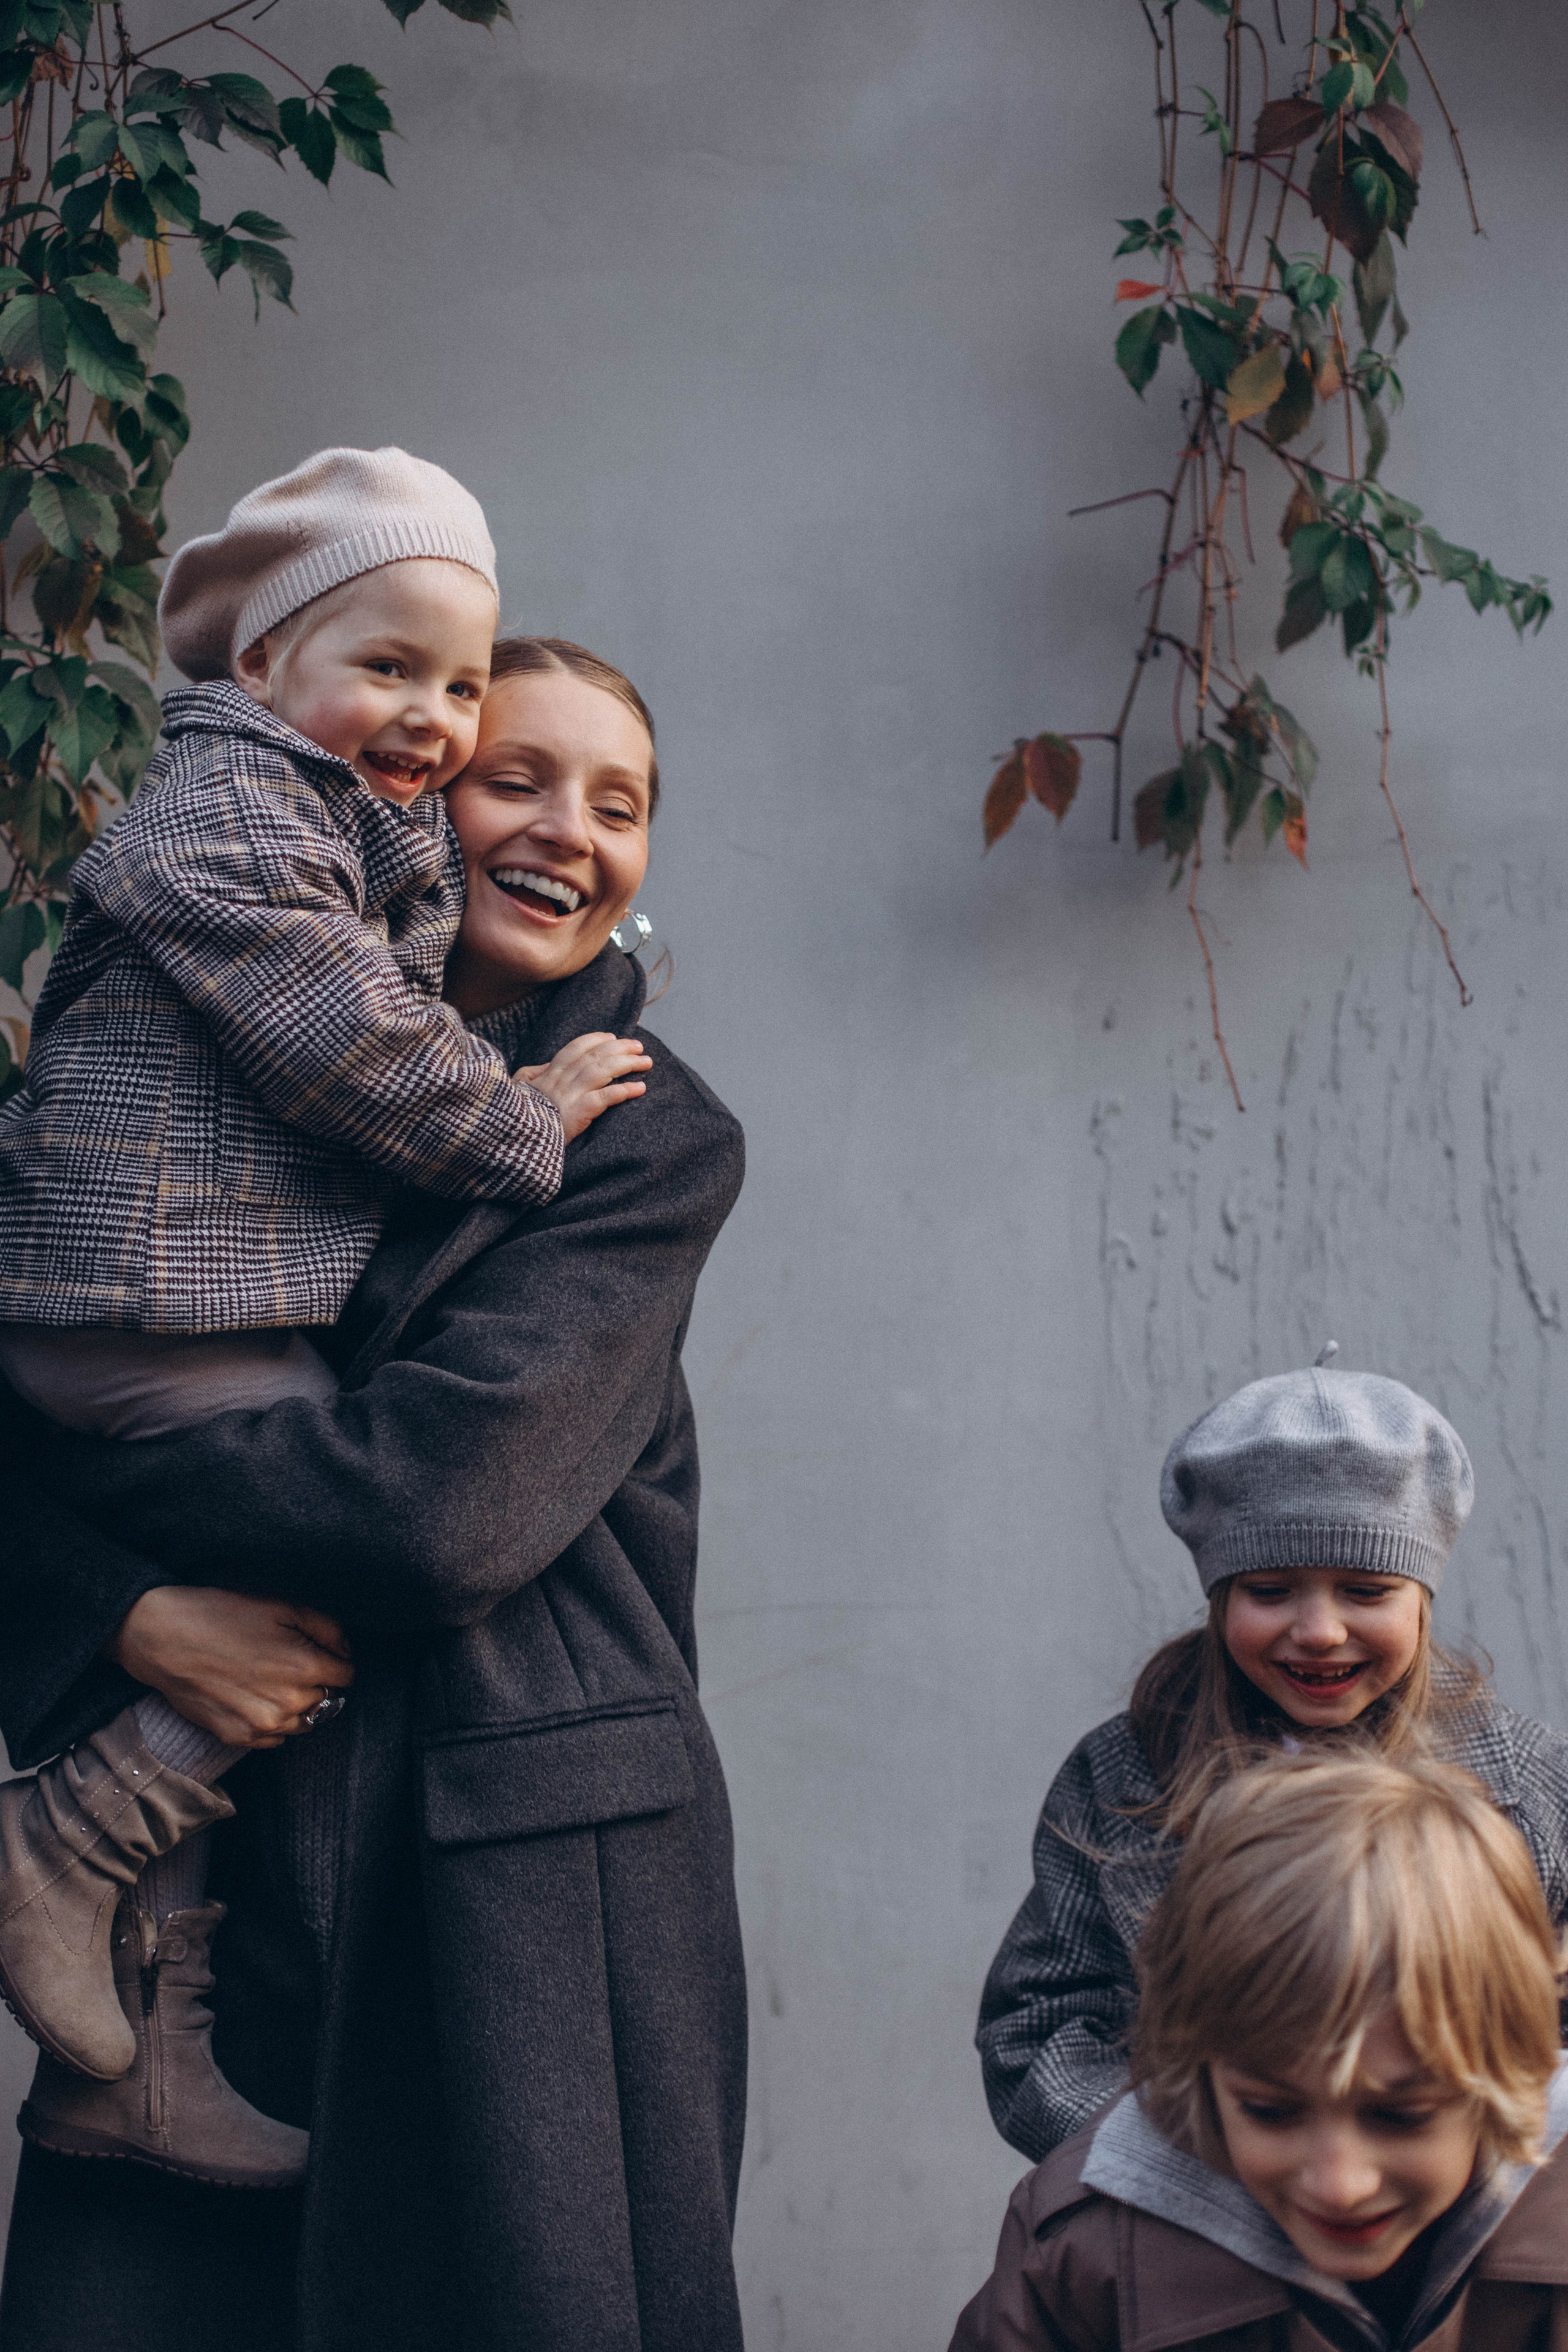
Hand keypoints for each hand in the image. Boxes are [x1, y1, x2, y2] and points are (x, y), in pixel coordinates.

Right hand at [107, 1587, 354, 1749]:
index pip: (346, 1675)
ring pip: (304, 1722)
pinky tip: (255, 1697)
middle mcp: (288, 1703)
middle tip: (290, 1661)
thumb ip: (326, 1628)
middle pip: (328, 1699)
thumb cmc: (222, 1615)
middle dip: (317, 1681)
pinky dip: (274, 1721)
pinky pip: (276, 1738)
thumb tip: (346, 1651)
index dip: (336, 1660)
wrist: (164, 1638)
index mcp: (303, 1667)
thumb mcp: (280, 1605)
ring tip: (272, 1679)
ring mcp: (262, 1725)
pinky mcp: (238, 1737)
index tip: (320, 1651)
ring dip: (298, 1705)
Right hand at [518, 1031, 651, 1142]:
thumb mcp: (519, 1088)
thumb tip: (545, 1066)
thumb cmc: (518, 1116)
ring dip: (628, 1064)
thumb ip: (532, 1074)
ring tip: (646, 1062)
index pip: (576, 1048)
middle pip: (596, 1055)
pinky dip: (625, 1090)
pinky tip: (641, 1088)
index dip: (596, 1040)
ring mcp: (570, 1094)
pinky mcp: (579, 1112)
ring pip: (604, 1070)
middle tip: (639, 1046)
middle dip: (621, 1048)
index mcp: (549, 1073)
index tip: (613, 1037)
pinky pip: (607, 1097)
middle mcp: (562, 1079)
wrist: (517, 1140)